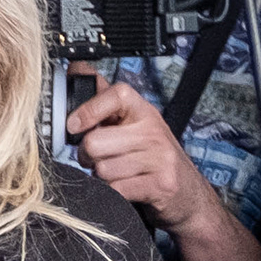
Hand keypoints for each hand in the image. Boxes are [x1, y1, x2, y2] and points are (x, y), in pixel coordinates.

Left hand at [62, 78, 218, 226]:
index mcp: (143, 110)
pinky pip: (115, 189)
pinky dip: (112, 193)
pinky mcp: (160, 184)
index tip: (73, 125)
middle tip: (95, 158)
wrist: (187, 191)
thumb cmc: (153, 156)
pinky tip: (125, 187)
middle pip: (95, 142)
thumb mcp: (134, 123)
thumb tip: (76, 68)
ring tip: (116, 173)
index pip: (115, 95)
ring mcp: (159, 158)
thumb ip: (104, 100)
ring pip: (102, 170)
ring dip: (101, 177)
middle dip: (87, 155)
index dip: (88, 110)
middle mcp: (153, 130)